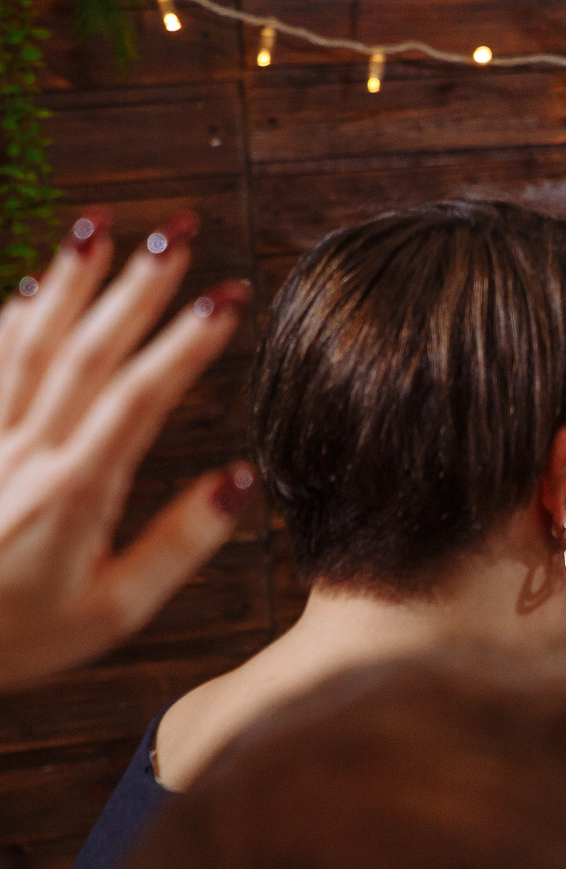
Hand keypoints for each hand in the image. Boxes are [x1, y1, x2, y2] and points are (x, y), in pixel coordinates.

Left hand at [0, 210, 251, 689]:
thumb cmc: (12, 639)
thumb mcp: (110, 614)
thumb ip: (178, 545)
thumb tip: (240, 480)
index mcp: (77, 491)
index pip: (140, 397)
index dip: (186, 342)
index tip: (227, 294)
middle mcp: (25, 452)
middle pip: (86, 351)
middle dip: (135, 287)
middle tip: (176, 232)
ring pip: (28, 344)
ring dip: (67, 283)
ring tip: (98, 230)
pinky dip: (7, 322)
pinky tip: (28, 289)